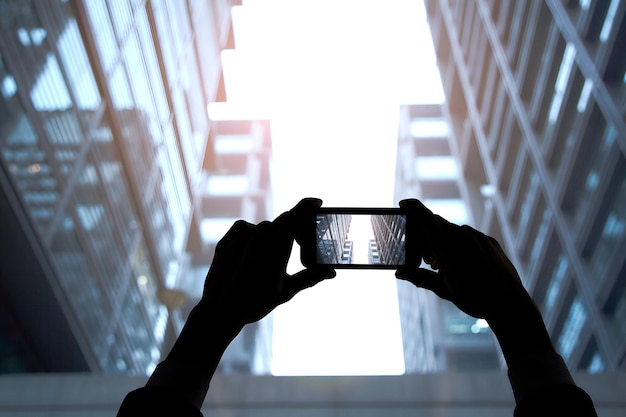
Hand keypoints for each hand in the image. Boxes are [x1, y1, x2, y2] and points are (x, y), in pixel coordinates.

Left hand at [200, 198, 335, 328]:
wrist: (221, 311)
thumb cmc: (256, 303)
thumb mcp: (286, 292)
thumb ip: (310, 278)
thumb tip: (331, 272)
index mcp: (277, 249)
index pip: (296, 218)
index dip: (307, 206)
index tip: (317, 202)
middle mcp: (259, 239)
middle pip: (283, 220)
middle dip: (295, 225)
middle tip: (301, 240)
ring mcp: (241, 239)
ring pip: (264, 226)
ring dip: (274, 233)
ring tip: (274, 253)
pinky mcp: (227, 241)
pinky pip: (244, 227)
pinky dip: (253, 232)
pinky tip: (254, 244)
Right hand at [396, 199, 529, 320]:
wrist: (509, 303)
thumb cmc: (474, 298)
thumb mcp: (443, 289)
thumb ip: (419, 278)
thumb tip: (399, 273)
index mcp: (447, 247)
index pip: (426, 220)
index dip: (413, 209)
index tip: (403, 203)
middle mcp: (462, 236)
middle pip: (437, 226)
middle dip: (427, 238)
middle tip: (428, 261)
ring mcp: (477, 237)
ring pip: (452, 232)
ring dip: (443, 243)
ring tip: (444, 266)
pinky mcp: (488, 241)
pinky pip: (468, 237)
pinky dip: (459, 245)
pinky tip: (462, 264)